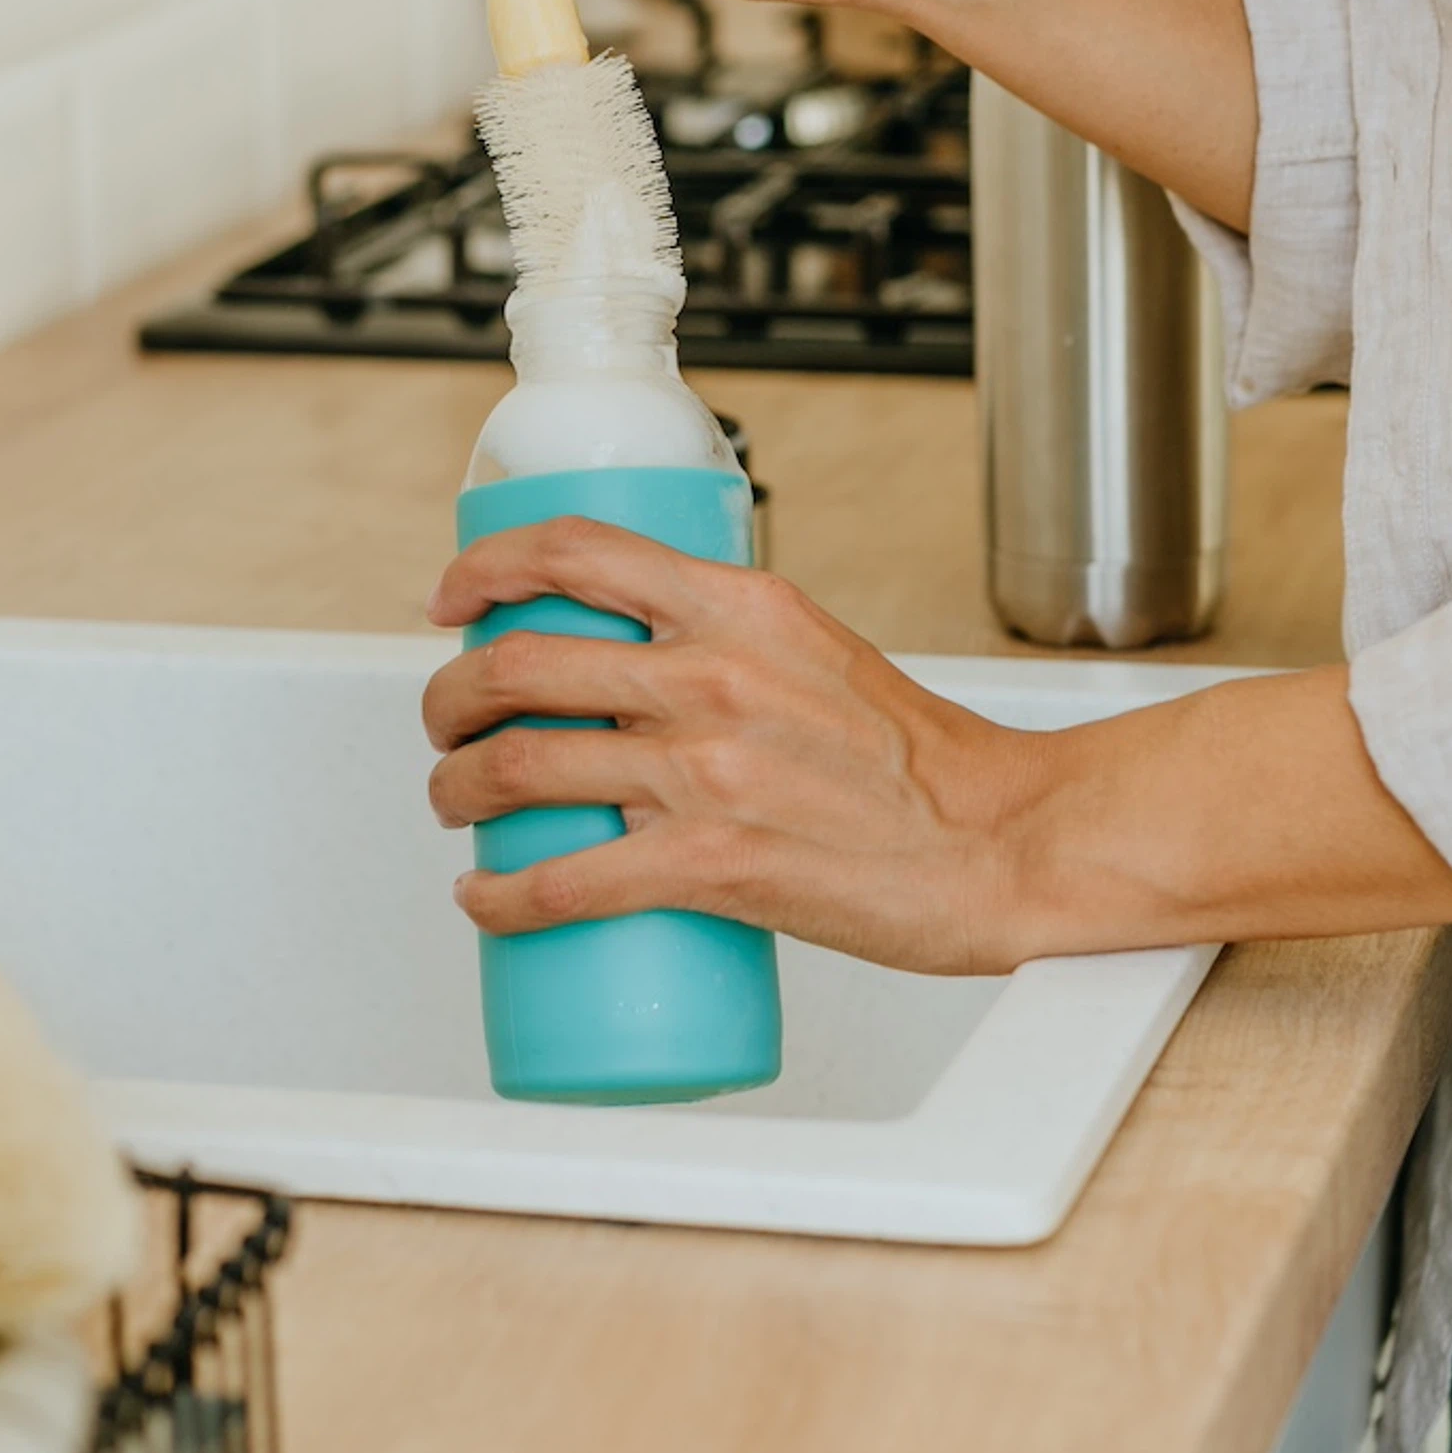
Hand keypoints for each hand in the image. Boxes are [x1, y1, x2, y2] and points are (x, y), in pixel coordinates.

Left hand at [421, 517, 1048, 973]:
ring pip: (519, 769)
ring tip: (455, 807)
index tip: (450, 599)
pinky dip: (501, 897)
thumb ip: (730, 641)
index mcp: (742, 605)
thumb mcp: (818, 651)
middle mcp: (714, 674)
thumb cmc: (925, 765)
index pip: (577, 551)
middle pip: (518, 662)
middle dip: (449, 698)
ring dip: (456, 793)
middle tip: (446, 727)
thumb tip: (635, 660)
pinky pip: (563, 880)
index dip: (485, 568)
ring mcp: (706, 770)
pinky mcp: (711, 864)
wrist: (1005, 845)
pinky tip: (485, 901)